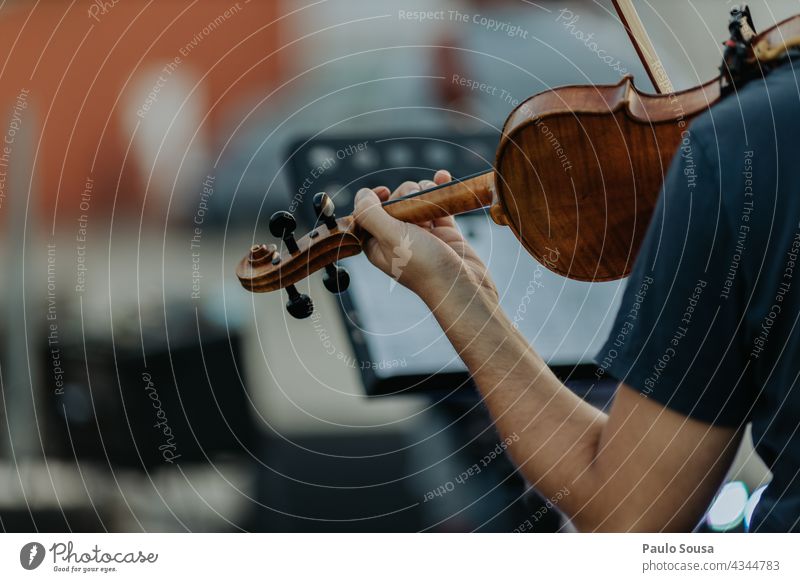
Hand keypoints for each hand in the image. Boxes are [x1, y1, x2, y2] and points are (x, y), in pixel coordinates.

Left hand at [353, 170, 498, 307]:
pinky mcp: (444, 231)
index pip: (368, 214)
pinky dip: (440, 189)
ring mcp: (422, 234)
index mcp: (378, 245)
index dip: (373, 199)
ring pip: (418, 199)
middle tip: (416, 206)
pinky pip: (438, 203)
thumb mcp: (391, 239)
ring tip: (433, 200)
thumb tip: (361, 194)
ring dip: (425, 191)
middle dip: (407, 194)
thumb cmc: (425, 267)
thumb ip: (371, 215)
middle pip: (396, 201)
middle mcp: (398, 239)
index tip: (385, 192)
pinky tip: (443, 177)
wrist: (464, 288)